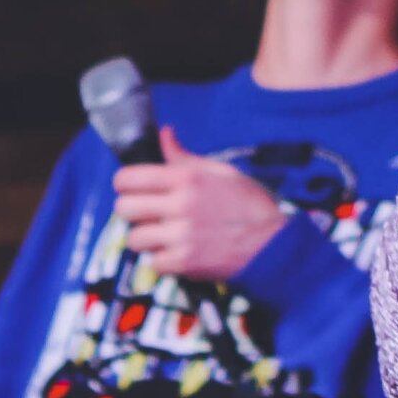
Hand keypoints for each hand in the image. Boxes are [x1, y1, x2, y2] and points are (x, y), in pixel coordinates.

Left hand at [113, 126, 286, 281]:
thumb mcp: (220, 172)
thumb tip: (165, 134)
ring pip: (134, 238)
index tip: (133, 188)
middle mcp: (180, 205)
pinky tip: (178, 252)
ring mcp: (181, 236)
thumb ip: (184, 158)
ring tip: (165, 235)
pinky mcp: (185, 263)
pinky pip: (153, 262)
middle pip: (124, 208)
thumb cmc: (249, 205)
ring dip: (147, 237)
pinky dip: (163, 260)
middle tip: (148, 214)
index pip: (129, 178)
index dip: (125, 183)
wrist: (272, 245)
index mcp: (186, 178)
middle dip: (133, 210)